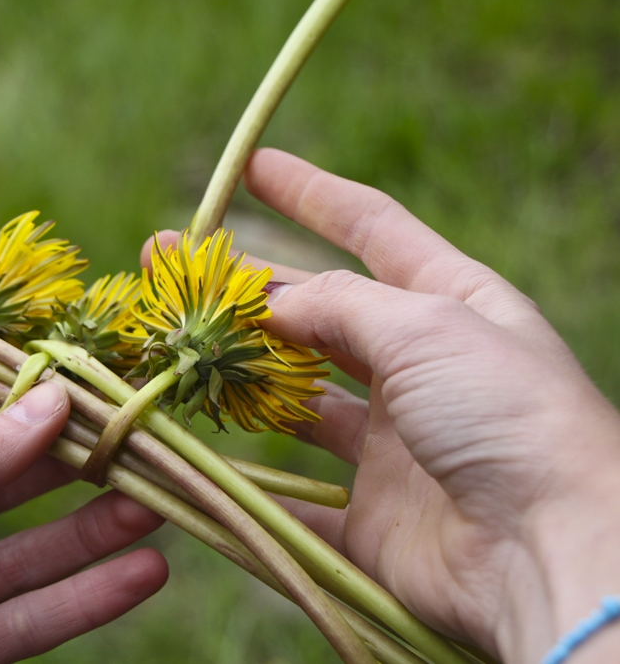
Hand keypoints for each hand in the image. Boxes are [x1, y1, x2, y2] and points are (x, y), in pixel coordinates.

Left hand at [0, 382, 167, 663]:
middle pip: (6, 493)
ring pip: (28, 561)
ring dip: (96, 535)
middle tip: (144, 450)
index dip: (31, 414)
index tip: (97, 396)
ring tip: (161, 508)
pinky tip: (141, 573)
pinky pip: (26, 625)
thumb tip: (54, 398)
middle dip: (75, 472)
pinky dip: (86, 599)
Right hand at [147, 149, 619, 663]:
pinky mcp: (371, 517)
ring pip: (297, 400)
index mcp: (450, 305)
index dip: (310, 194)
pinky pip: (296, 498)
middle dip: (244, 285)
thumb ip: (338, 305)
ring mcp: (392, 445)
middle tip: (167, 261)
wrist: (550, 549)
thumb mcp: (424, 325)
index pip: (372, 228)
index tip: (252, 166)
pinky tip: (197, 457)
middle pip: (316, 313)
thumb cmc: (505, 413)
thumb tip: (270, 302)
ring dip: (237, 375)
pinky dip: (248, 484)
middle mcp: (419, 369)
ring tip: (174, 348)